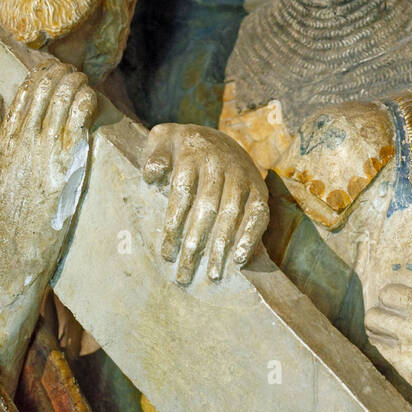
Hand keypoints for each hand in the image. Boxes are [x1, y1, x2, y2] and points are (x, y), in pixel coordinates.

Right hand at [0, 58, 98, 380]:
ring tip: (83, 80)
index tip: (53, 69)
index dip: (41, 73)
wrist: (21, 241)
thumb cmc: (12, 202)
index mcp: (6, 137)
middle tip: (72, 72)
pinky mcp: (68, 159)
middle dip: (59, 73)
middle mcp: (24, 138)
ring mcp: (46, 148)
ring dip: (74, 81)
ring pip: (60, 97)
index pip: (23, 91)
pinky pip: (78, 117)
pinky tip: (91, 95)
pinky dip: (85, 99)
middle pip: (43, 88)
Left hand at [142, 124, 268, 283]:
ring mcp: (242, 176)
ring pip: (233, 214)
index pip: (183, 193)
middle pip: (207, 208)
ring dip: (222, 246)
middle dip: (195, 244)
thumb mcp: (163, 139)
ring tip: (213, 274)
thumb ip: (155, 156)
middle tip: (185, 274)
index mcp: (193, 152)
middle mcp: (220, 164)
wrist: (215, 137)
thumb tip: (152, 176)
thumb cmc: (181, 147)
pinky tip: (240, 259)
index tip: (166, 254)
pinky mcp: (259, 187)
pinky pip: (259, 213)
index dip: (175, 224)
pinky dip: (251, 236)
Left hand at [364, 245, 411, 411]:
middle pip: (374, 314)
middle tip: (391, 312)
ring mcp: (408, 356)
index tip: (401, 296)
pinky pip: (381, 357)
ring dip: (378, 330)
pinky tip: (396, 348)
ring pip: (373, 335)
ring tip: (389, 329)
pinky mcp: (407, 376)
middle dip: (380, 310)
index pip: (390, 293)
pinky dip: (384, 349)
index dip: (393, 293)